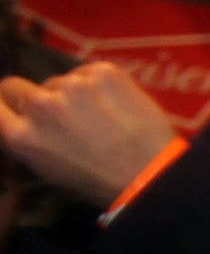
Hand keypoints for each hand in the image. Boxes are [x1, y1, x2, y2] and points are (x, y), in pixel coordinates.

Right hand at [0, 61, 178, 204]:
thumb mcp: (46, 169)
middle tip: (58, 111)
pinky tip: (115, 103)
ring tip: (98, 115)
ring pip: (59, 81)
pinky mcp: (103, 72)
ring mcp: (73, 85)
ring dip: (71, 93)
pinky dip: (98, 83)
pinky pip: (89, 71)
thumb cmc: (97, 181)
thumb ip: (27, 137)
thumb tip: (20, 119)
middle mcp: (40, 105)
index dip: (4, 102)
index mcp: (20, 136)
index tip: (12, 104)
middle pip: (17, 86)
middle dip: (33, 96)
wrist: (151, 174)